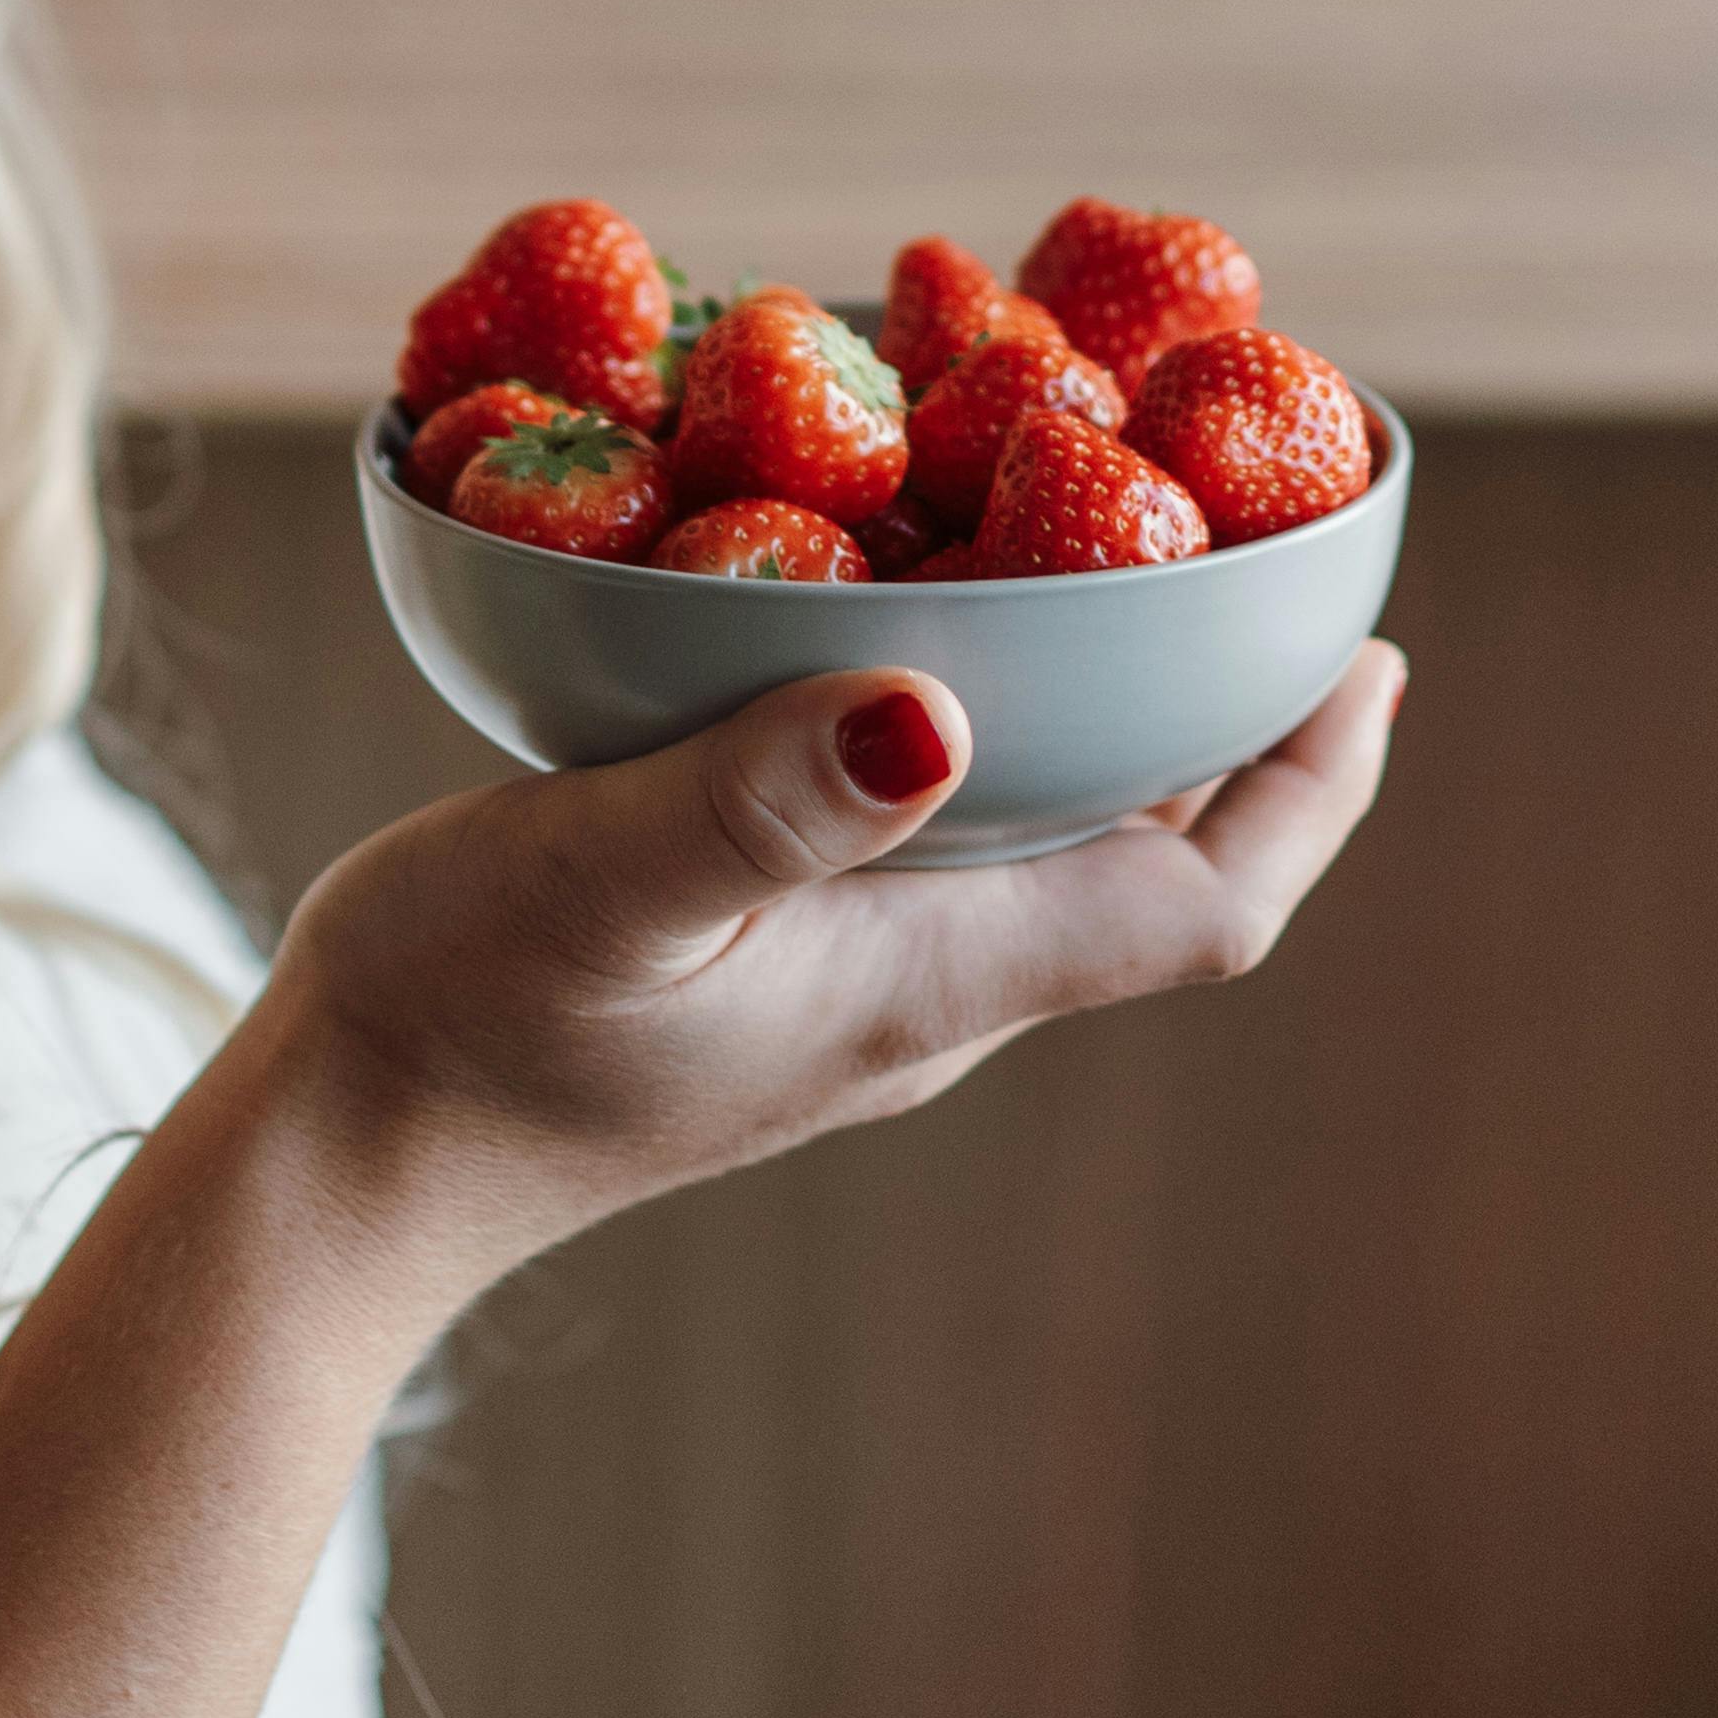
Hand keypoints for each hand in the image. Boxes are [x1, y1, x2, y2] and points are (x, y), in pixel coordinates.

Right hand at [238, 639, 1406, 1290]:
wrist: (345, 1157)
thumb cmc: (463, 1019)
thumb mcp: (606, 880)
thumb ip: (763, 801)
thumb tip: (933, 715)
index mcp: (939, 975)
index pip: (1207, 901)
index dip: (1316, 785)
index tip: (1372, 651)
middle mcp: (933, 990)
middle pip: (1157, 866)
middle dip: (1242, 729)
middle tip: (1274, 560)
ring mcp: (856, 987)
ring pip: (1053, 849)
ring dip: (1117, 725)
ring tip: (1130, 566)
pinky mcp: (776, 964)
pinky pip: (940, 836)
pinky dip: (984, 732)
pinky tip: (918, 646)